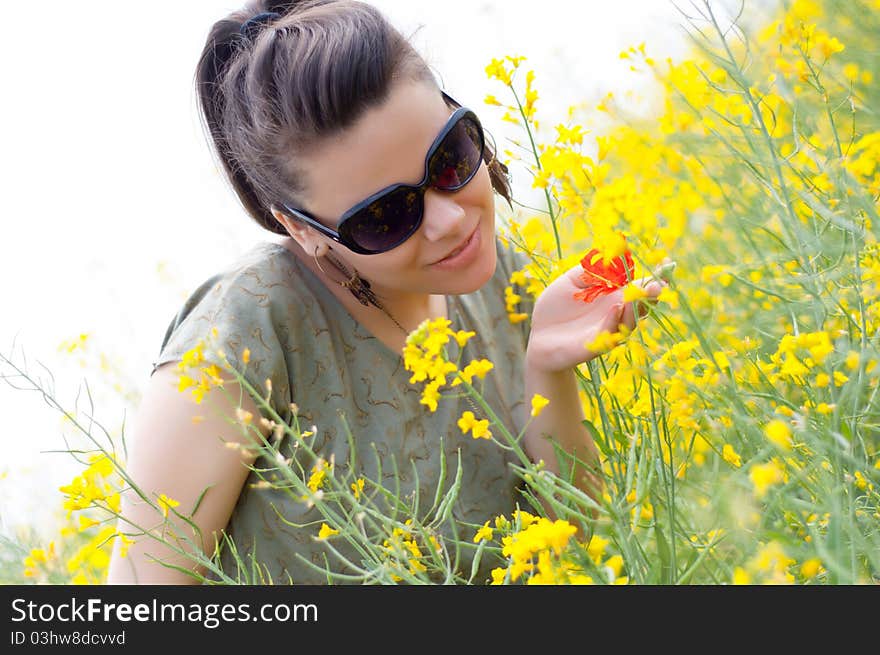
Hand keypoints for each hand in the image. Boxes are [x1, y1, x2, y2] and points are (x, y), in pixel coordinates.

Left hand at [525, 260, 670, 373]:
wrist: (538, 339)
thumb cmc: (554, 309)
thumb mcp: (569, 282)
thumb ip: (588, 270)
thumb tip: (609, 255)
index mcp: (612, 297)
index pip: (638, 286)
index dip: (654, 276)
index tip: (668, 265)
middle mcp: (615, 314)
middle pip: (640, 304)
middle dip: (651, 294)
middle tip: (659, 284)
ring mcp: (607, 330)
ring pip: (629, 321)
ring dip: (636, 308)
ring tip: (641, 294)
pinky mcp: (595, 345)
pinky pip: (609, 333)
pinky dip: (614, 320)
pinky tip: (616, 308)